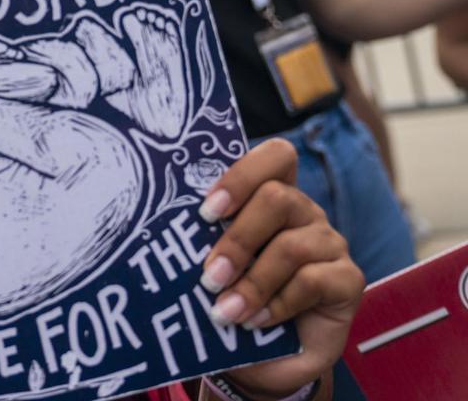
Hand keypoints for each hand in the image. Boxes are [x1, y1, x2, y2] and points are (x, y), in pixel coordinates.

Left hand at [197, 139, 363, 397]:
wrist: (265, 359)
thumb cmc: (231, 301)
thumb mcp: (214, 268)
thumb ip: (201, 244)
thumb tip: (169, 234)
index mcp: (271, 197)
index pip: (276, 157)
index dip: (242, 175)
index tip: (206, 211)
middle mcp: (304, 213)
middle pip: (278, 197)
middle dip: (237, 240)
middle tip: (209, 278)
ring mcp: (329, 244)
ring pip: (291, 246)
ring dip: (252, 283)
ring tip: (225, 311)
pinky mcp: (348, 280)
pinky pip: (313, 281)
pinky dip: (278, 304)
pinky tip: (256, 321)